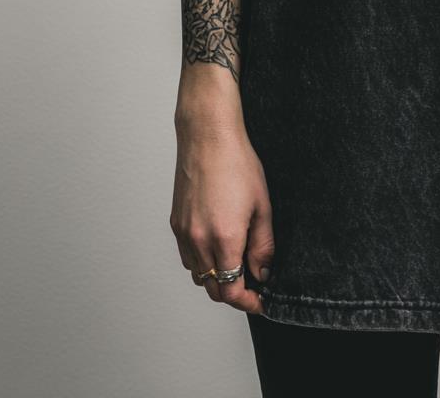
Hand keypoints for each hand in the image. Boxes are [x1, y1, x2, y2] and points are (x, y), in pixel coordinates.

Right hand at [170, 117, 274, 314]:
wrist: (208, 137)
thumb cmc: (237, 164)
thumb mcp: (262, 205)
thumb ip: (263, 245)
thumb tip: (263, 272)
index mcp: (224, 238)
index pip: (231, 291)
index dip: (247, 302)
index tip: (260, 301)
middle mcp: (199, 241)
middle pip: (213, 289)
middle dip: (234, 293)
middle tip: (253, 286)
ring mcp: (184, 234)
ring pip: (198, 275)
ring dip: (217, 279)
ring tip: (237, 264)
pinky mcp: (175, 224)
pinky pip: (187, 257)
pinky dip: (202, 263)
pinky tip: (217, 248)